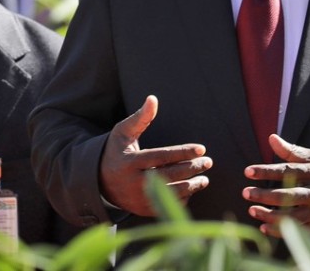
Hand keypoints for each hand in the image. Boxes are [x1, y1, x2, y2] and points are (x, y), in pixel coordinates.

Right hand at [99, 95, 211, 216]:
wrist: (101, 181)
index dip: (182, 153)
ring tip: (204, 178)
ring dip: (192, 186)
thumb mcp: (123, 132)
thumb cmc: (117, 151)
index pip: (161, 157)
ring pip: (171, 193)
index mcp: (129, 162)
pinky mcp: (144, 210)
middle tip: (208, 162)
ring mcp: (139, 199)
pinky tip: (191, 187)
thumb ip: (140, 117)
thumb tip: (153, 99)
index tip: (201, 148)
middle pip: (170, 175)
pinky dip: (183, 197)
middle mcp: (134, 183)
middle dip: (192, 168)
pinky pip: (168, 204)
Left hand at [243, 134, 309, 236]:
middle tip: (245, 193)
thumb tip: (271, 137)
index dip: (267, 172)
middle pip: (290, 195)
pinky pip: (301, 230)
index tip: (247, 171)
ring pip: (294, 216)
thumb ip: (291, 150)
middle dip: (266, 195)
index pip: (288, 171)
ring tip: (252, 211)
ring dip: (271, 215)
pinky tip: (264, 227)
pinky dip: (283, 231)